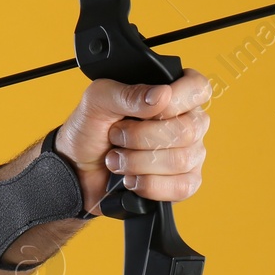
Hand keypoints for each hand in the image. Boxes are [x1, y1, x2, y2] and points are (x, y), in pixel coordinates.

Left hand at [55, 68, 211, 211]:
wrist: (76, 169)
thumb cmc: (89, 129)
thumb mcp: (97, 101)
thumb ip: (128, 93)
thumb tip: (161, 95)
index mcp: (172, 94)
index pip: (198, 88)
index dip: (175, 100)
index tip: (146, 111)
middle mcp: (187, 122)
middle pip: (188, 129)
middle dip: (141, 137)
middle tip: (116, 136)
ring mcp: (189, 153)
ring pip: (181, 160)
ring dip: (138, 162)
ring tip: (116, 159)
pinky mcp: (184, 182)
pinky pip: (182, 187)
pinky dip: (149, 185)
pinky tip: (132, 179)